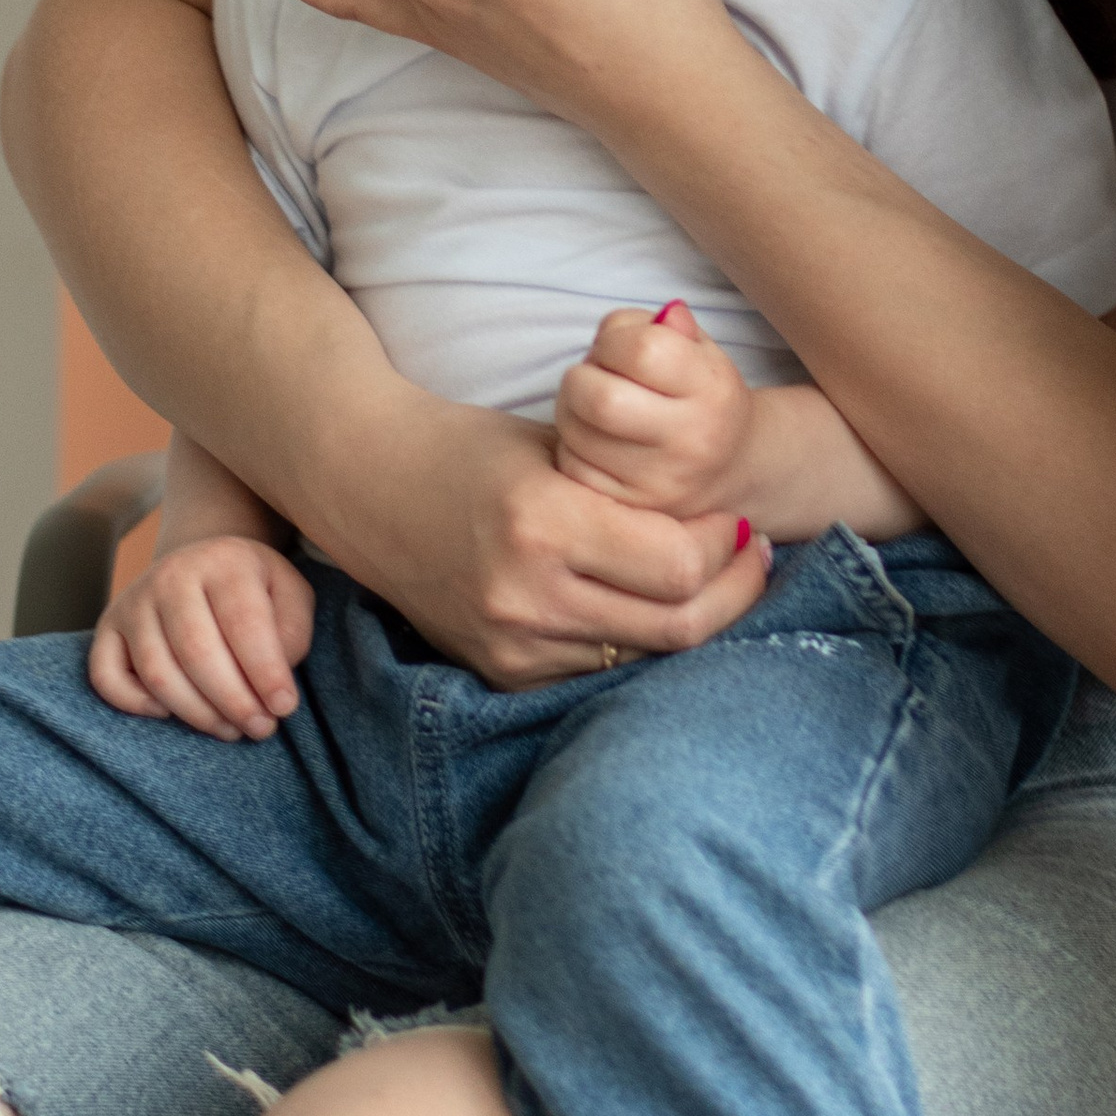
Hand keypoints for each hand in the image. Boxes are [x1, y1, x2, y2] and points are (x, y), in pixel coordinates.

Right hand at [92, 531, 316, 737]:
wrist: (202, 566)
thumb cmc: (253, 590)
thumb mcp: (289, 594)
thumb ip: (291, 631)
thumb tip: (273, 680)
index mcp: (222, 560)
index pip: (243, 623)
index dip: (266, 672)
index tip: (284, 707)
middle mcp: (170, 575)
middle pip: (197, 652)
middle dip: (234, 701)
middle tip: (262, 729)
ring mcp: (133, 602)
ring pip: (157, 673)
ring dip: (197, 714)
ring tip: (232, 730)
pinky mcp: (107, 628)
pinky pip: (106, 677)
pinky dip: (135, 705)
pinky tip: (171, 715)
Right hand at [298, 378, 770, 687]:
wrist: (366, 484)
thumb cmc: (466, 448)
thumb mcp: (554, 443)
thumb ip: (631, 481)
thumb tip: (724, 509)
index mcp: (541, 522)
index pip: (678, 564)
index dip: (725, 543)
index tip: (735, 518)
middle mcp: (526, 595)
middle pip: (676, 624)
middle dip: (732, 590)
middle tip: (750, 554)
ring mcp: (511, 644)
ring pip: (645, 657)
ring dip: (691, 621)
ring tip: (713, 580)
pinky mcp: (502, 672)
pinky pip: (597, 672)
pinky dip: (634, 643)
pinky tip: (650, 607)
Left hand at [555, 302, 754, 522]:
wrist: (730, 469)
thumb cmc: (702, 396)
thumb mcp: (698, 351)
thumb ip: (660, 327)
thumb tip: (618, 331)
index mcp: (712, 391)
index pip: (642, 350)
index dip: (613, 340)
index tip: (615, 348)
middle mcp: (692, 440)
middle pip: (601, 398)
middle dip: (581, 377)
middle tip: (594, 376)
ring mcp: (660, 482)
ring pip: (577, 433)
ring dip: (570, 409)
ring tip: (593, 405)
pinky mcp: (630, 508)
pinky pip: (572, 467)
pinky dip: (572, 445)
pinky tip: (595, 438)